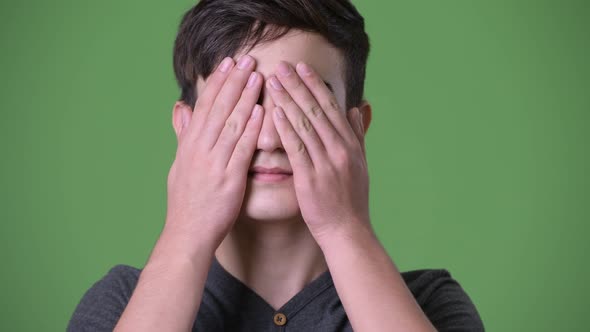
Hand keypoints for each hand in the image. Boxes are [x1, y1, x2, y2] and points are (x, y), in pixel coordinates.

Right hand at [165, 55, 263, 248]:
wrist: (188, 233)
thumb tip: (180, 108)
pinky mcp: (229, 179)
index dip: (217, 83)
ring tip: (256, 76)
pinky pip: (241, 149)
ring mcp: (213, 164)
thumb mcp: (178, 164)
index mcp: (188, 145)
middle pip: (217, 108)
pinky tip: (260, 111)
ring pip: (230, 123)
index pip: (204, 106)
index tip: (227, 63)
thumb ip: (183, 134)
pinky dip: (250, 129)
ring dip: (244, 98)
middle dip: (233, 82)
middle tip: (246, 60)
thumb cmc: (186, 201)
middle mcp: (199, 150)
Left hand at [266, 61, 370, 241]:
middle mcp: (340, 149)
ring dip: (288, 100)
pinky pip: (297, 148)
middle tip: (282, 66)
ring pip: (305, 125)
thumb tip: (357, 109)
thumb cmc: (351, 199)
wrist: (348, 230)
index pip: (331, 107)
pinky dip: (286, 129)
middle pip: (317, 110)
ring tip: (273, 82)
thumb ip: (357, 134)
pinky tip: (275, 113)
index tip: (302, 68)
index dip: (316, 85)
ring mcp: (326, 163)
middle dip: (298, 85)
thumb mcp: (361, 164)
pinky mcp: (311, 178)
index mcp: (350, 144)